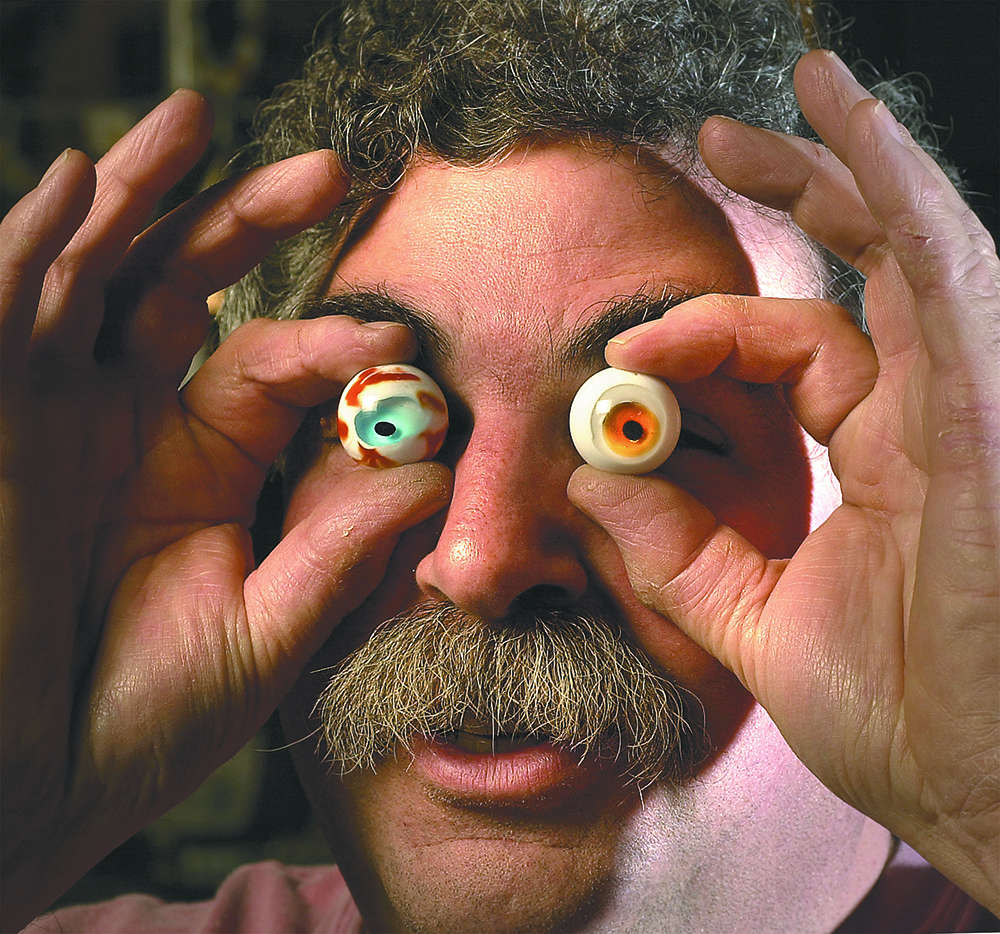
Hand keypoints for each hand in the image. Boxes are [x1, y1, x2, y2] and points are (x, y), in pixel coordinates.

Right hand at [0, 92, 449, 929]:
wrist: (35, 786)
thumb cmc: (139, 722)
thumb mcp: (263, 634)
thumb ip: (338, 553)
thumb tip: (432, 474)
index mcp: (205, 465)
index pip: (273, 366)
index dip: (333, 346)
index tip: (400, 346)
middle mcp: (132, 421)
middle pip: (188, 289)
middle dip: (245, 222)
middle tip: (325, 173)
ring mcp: (55, 413)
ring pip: (96, 274)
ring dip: (139, 197)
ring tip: (189, 119)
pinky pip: (10, 309)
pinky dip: (35, 242)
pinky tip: (77, 183)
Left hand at [569, 49, 998, 910]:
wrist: (981, 794)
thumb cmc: (898, 722)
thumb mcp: (758, 622)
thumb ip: (679, 551)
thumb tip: (596, 476)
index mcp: (891, 455)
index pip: (799, 351)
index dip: (706, 336)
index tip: (625, 350)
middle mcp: (941, 413)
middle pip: (876, 267)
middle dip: (806, 188)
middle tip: (722, 135)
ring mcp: (978, 406)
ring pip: (924, 248)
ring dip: (860, 161)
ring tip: (802, 86)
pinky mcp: (992, 417)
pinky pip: (952, 282)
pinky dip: (904, 203)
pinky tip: (856, 135)